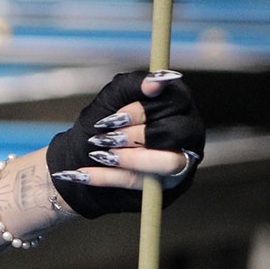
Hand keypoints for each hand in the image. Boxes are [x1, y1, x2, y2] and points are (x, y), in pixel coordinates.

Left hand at [47, 70, 204, 217]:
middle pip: (177, 132)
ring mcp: (184, 162)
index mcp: (178, 104)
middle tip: (104, 138)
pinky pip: (146, 185)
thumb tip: (157, 80)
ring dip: (129, 158)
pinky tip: (85, 173)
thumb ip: (131, 86)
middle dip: (136, 136)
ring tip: (100, 155)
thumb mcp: (109, 100)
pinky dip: (110, 178)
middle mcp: (189, 132)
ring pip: (170, 162)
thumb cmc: (102, 126)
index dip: (142, 110)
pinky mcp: (169, 188)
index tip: (114, 117)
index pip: (176, 100)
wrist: (80, 161)